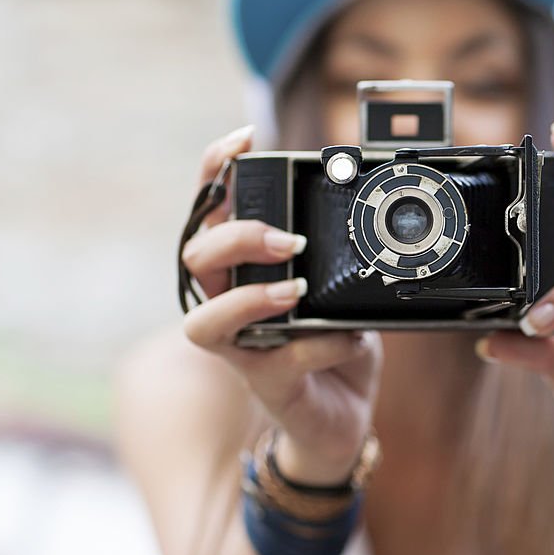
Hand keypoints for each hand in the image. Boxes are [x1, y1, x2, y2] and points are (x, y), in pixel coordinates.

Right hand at [181, 126, 382, 483]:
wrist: (342, 413)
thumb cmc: (333, 341)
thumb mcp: (340, 285)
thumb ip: (335, 253)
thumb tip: (357, 206)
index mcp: (244, 268)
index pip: (211, 213)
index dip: (216, 172)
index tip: (245, 140)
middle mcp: (230, 305)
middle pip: (196, 257)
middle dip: (236, 237)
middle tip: (287, 239)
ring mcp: (243, 349)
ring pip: (205, 321)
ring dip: (249, 297)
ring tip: (295, 288)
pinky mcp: (267, 385)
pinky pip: (280, 361)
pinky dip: (320, 344)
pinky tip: (350, 337)